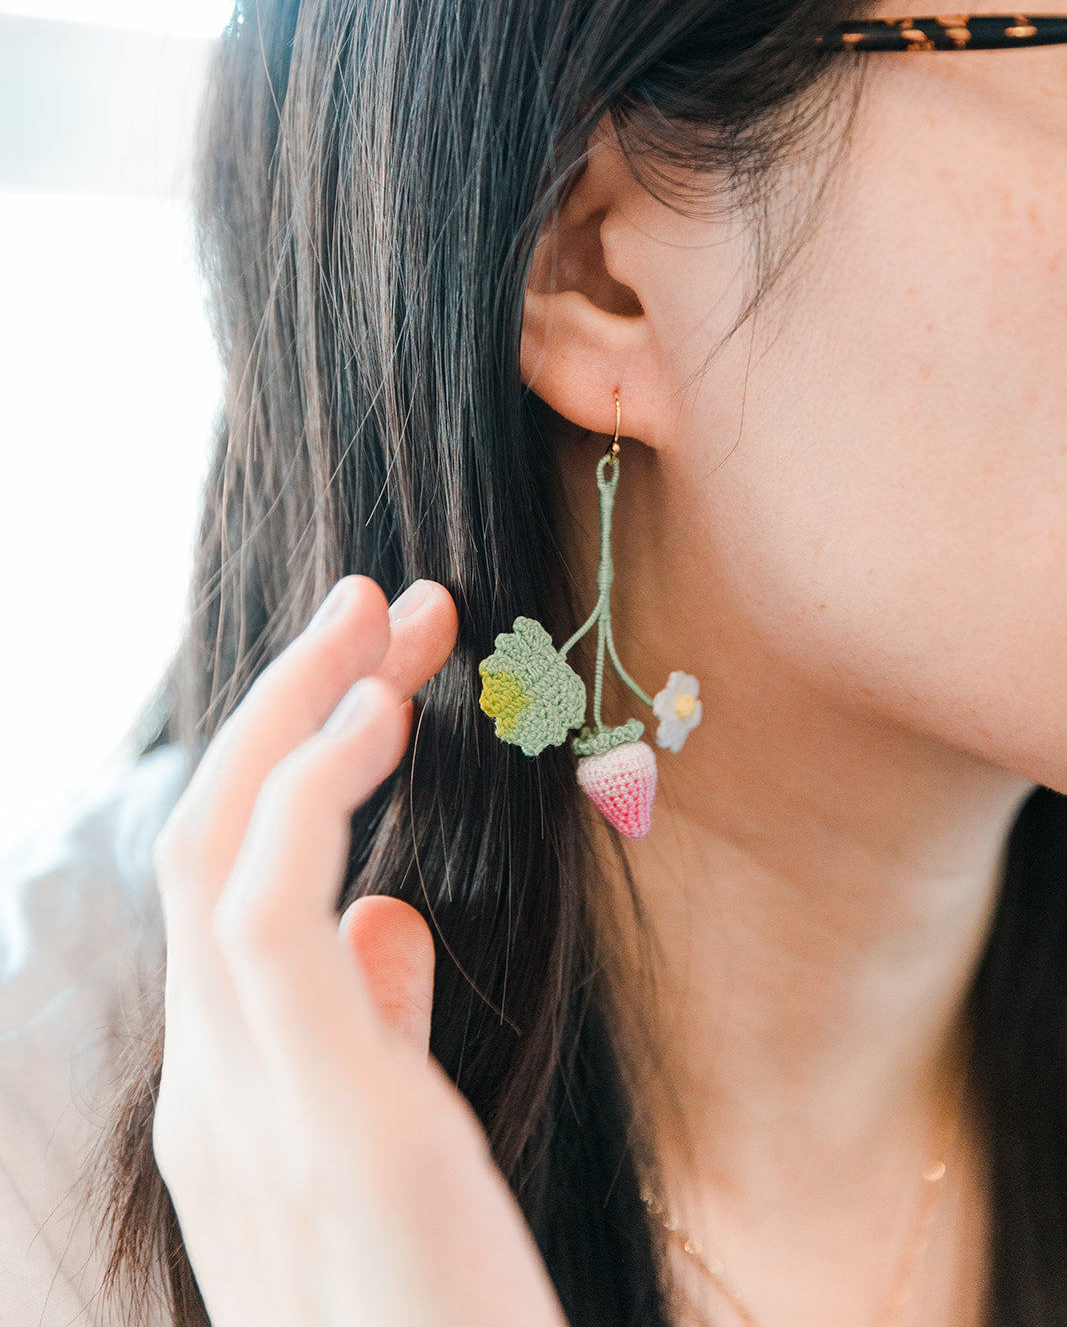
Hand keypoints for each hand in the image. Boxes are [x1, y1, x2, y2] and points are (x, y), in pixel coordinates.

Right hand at [151, 575, 568, 1326]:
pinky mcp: (323, 1118)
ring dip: (300, 708)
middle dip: (291, 702)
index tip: (387, 675)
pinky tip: (382, 714)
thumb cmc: (447, 1307)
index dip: (298, 757)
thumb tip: (390, 917)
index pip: (234, 879)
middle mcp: (216, 1088)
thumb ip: (377, 1033)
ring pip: (222, 843)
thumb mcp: (403, 1154)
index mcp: (236, 1093)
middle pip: (212, 834)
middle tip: (384, 603)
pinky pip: (273, 910)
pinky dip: (311, 791)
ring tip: (389, 616)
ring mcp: (250, 1103)